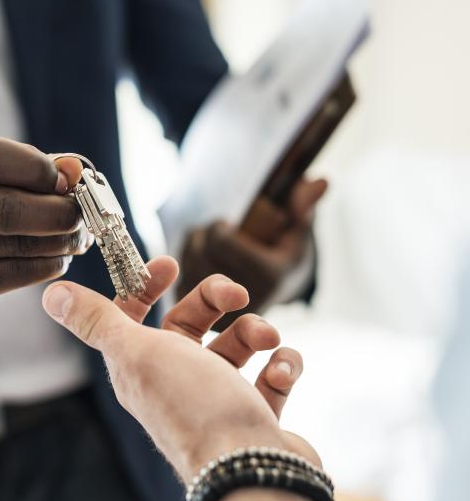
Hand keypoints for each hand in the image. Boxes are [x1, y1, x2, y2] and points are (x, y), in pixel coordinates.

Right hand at [0, 134, 90, 328]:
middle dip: (56, 211)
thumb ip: (22, 167)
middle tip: (82, 215)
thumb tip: (74, 169)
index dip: (34, 167)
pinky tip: (59, 259)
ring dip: (59, 241)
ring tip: (77, 237)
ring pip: (12, 244)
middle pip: (3, 206)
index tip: (67, 180)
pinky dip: (46, 266)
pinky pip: (9, 275)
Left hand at [42, 256, 318, 481]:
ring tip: (267, 339)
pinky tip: (281, 371)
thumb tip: (51, 293)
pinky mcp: (254, 414)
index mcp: (141, 365)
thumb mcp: (136, 353)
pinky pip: (270, 376)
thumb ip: (96, 321)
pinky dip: (282, 366)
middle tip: (237, 294)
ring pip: (236, 345)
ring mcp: (217, 398)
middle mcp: (176, 380)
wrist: (250, 472)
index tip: (170, 265)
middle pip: (191, 322)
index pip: (134, 316)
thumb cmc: (192, 406)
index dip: (146, 286)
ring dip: (255, 331)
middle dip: (215, 299)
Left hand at [179, 178, 326, 320]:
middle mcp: (245, 299)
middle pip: (200, 250)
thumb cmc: (283, 253)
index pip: (221, 240)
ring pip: (186, 263)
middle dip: (204, 235)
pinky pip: (179, 279)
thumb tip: (322, 180)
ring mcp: (221, 312)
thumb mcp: (296, 230)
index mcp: (269, 276)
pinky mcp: (201, 320)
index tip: (226, 224)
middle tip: (215, 232)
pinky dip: (185, 264)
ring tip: (209, 244)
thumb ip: (304, 205)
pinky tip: (199, 260)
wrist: (272, 293)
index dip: (218, 227)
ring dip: (193, 246)